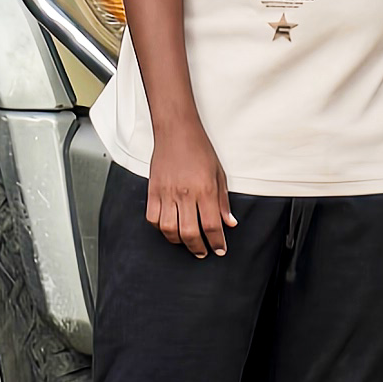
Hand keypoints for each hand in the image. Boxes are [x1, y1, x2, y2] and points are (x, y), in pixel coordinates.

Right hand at [146, 121, 234, 256]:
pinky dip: (160, 228)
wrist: (176, 130)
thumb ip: (223, 201)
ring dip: (179, 241)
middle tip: (203, 252)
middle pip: (190, 233)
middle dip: (198, 248)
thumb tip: (229, 223)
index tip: (219, 249)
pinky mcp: (153, 189)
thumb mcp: (219, 173)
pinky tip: (169, 227)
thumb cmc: (199, 148)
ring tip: (186, 242)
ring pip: (169, 229)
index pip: (211, 226)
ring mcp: (167, 192)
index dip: (217, 242)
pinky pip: (153, 217)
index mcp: (205, 189)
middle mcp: (185, 193)